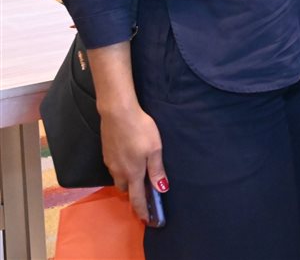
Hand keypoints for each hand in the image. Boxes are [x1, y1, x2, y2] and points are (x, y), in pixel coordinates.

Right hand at [88, 42, 168, 221]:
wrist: (118, 112)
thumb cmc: (140, 130)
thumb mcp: (155, 149)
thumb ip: (157, 170)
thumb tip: (161, 189)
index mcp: (132, 173)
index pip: (136, 198)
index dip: (142, 210)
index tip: (146, 219)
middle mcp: (118, 171)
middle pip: (125, 189)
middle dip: (133, 192)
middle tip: (144, 190)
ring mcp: (110, 161)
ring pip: (118, 177)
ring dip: (127, 179)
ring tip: (138, 173)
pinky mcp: (106, 152)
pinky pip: (114, 167)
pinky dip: (121, 168)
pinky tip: (128, 158)